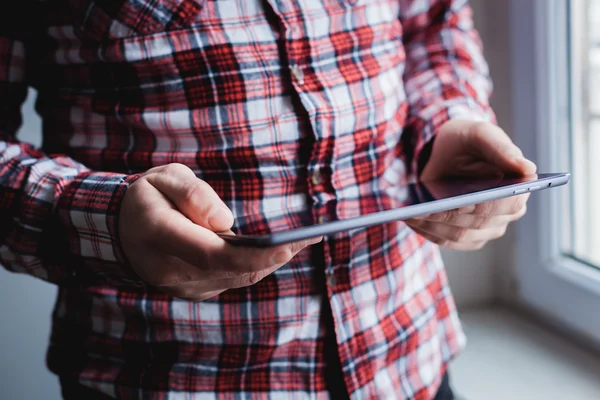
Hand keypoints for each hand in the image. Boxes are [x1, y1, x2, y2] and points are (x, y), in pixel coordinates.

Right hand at [119, 163, 320, 300]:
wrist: (119, 231)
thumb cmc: (147, 197)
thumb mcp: (163, 177)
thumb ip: (193, 194)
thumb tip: (226, 222)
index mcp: (161, 235)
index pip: (214, 253)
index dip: (257, 254)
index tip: (293, 243)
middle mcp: (171, 270)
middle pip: (236, 270)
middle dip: (278, 255)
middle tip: (315, 235)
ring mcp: (182, 287)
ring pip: (239, 278)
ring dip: (272, 261)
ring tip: (305, 240)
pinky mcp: (193, 291)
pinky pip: (232, 281)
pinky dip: (257, 266)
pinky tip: (276, 250)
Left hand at [405, 120, 536, 250]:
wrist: (444, 154)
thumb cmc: (466, 142)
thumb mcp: (479, 134)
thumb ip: (501, 148)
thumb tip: (528, 169)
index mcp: (519, 188)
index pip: (509, 204)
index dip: (487, 204)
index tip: (464, 202)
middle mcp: (506, 214)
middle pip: (479, 223)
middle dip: (451, 215)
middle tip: (425, 209)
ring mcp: (485, 229)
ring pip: (460, 235)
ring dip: (434, 226)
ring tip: (410, 214)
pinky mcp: (464, 238)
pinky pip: (445, 241)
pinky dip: (427, 231)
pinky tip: (409, 220)